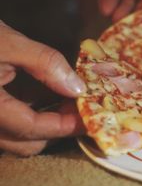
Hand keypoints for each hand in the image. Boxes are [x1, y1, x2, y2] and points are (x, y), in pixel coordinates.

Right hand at [0, 21, 85, 155]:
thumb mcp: (7, 42)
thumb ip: (44, 64)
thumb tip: (77, 87)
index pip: (31, 129)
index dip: (64, 125)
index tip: (88, 116)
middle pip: (25, 143)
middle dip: (57, 129)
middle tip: (79, 108)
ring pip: (15, 139)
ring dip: (44, 126)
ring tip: (66, 104)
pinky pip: (7, 127)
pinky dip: (29, 119)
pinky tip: (44, 100)